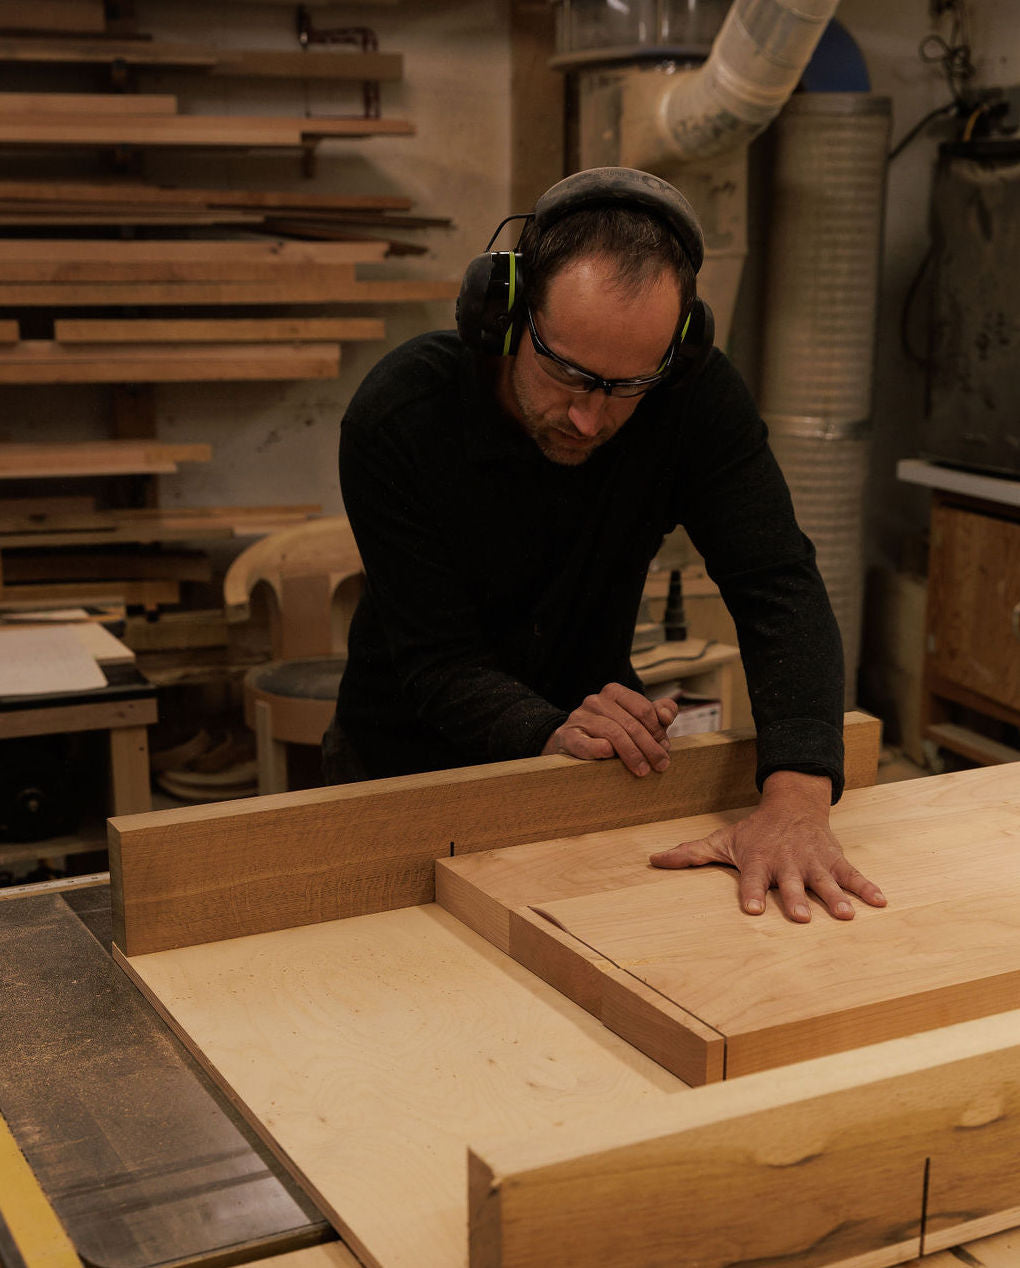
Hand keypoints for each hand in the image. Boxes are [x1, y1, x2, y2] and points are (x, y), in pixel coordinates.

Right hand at [542, 683, 677, 776]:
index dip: (658, 731)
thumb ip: (656, 714)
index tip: (665, 748)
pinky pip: (585, 742)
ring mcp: (580, 717)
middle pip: (630, 723)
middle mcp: (596, 700)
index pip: (643, 709)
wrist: (573, 741)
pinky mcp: (567, 736)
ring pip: (612, 732)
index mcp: (614, 692)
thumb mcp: (635, 719)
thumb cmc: (611, 731)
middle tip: (661, 764)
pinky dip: (599, 749)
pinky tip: (610, 756)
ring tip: (643, 770)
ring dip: (632, 753)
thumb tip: (667, 716)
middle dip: (649, 746)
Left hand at [649, 769, 886, 921]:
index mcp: (758, 860)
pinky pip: (853, 874)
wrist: (792, 804)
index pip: (752, 879)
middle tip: (800, 918)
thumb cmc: (754, 831)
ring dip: (835, 897)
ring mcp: (813, 860)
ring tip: (845, 915)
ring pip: (824, 881)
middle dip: (795, 899)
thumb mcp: (722, 840)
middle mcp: (786, 861)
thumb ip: (690, 855)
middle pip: (790, 884)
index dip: (752, 893)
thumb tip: (654, 860)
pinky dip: (867, 887)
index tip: (753, 911)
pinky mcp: (834, 859)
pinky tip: (881, 901)